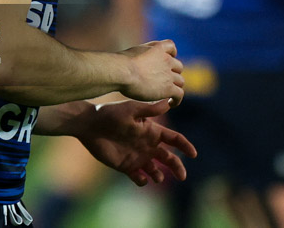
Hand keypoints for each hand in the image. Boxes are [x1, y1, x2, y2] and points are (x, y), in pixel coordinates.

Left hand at [78, 98, 196, 185]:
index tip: (193, 154)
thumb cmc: (111, 114)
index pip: (173, 139)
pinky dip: (142, 181)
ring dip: (159, 175)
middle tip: (182, 176)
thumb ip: (150, 109)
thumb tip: (169, 102)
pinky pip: (138, 177)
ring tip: (156, 176)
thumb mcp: (132, 109)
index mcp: (152, 130)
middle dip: (177, 166)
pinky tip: (141, 179)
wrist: (90, 125)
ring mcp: (137, 156)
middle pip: (168, 158)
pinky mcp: (125, 166)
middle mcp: (147, 145)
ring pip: (155, 170)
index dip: (184, 145)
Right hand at [119, 40, 184, 105]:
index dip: (171, 54)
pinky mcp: (168, 88)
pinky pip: (179, 94)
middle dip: (173, 73)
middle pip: (178, 66)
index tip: (167, 61)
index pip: (171, 47)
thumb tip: (142, 58)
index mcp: (158, 48)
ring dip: (175, 87)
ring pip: (180, 81)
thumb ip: (143, 54)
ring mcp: (169, 74)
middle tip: (164, 82)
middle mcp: (166, 59)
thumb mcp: (134, 51)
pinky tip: (171, 103)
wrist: (122, 72)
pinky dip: (177, 99)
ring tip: (169, 95)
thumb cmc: (121, 64)